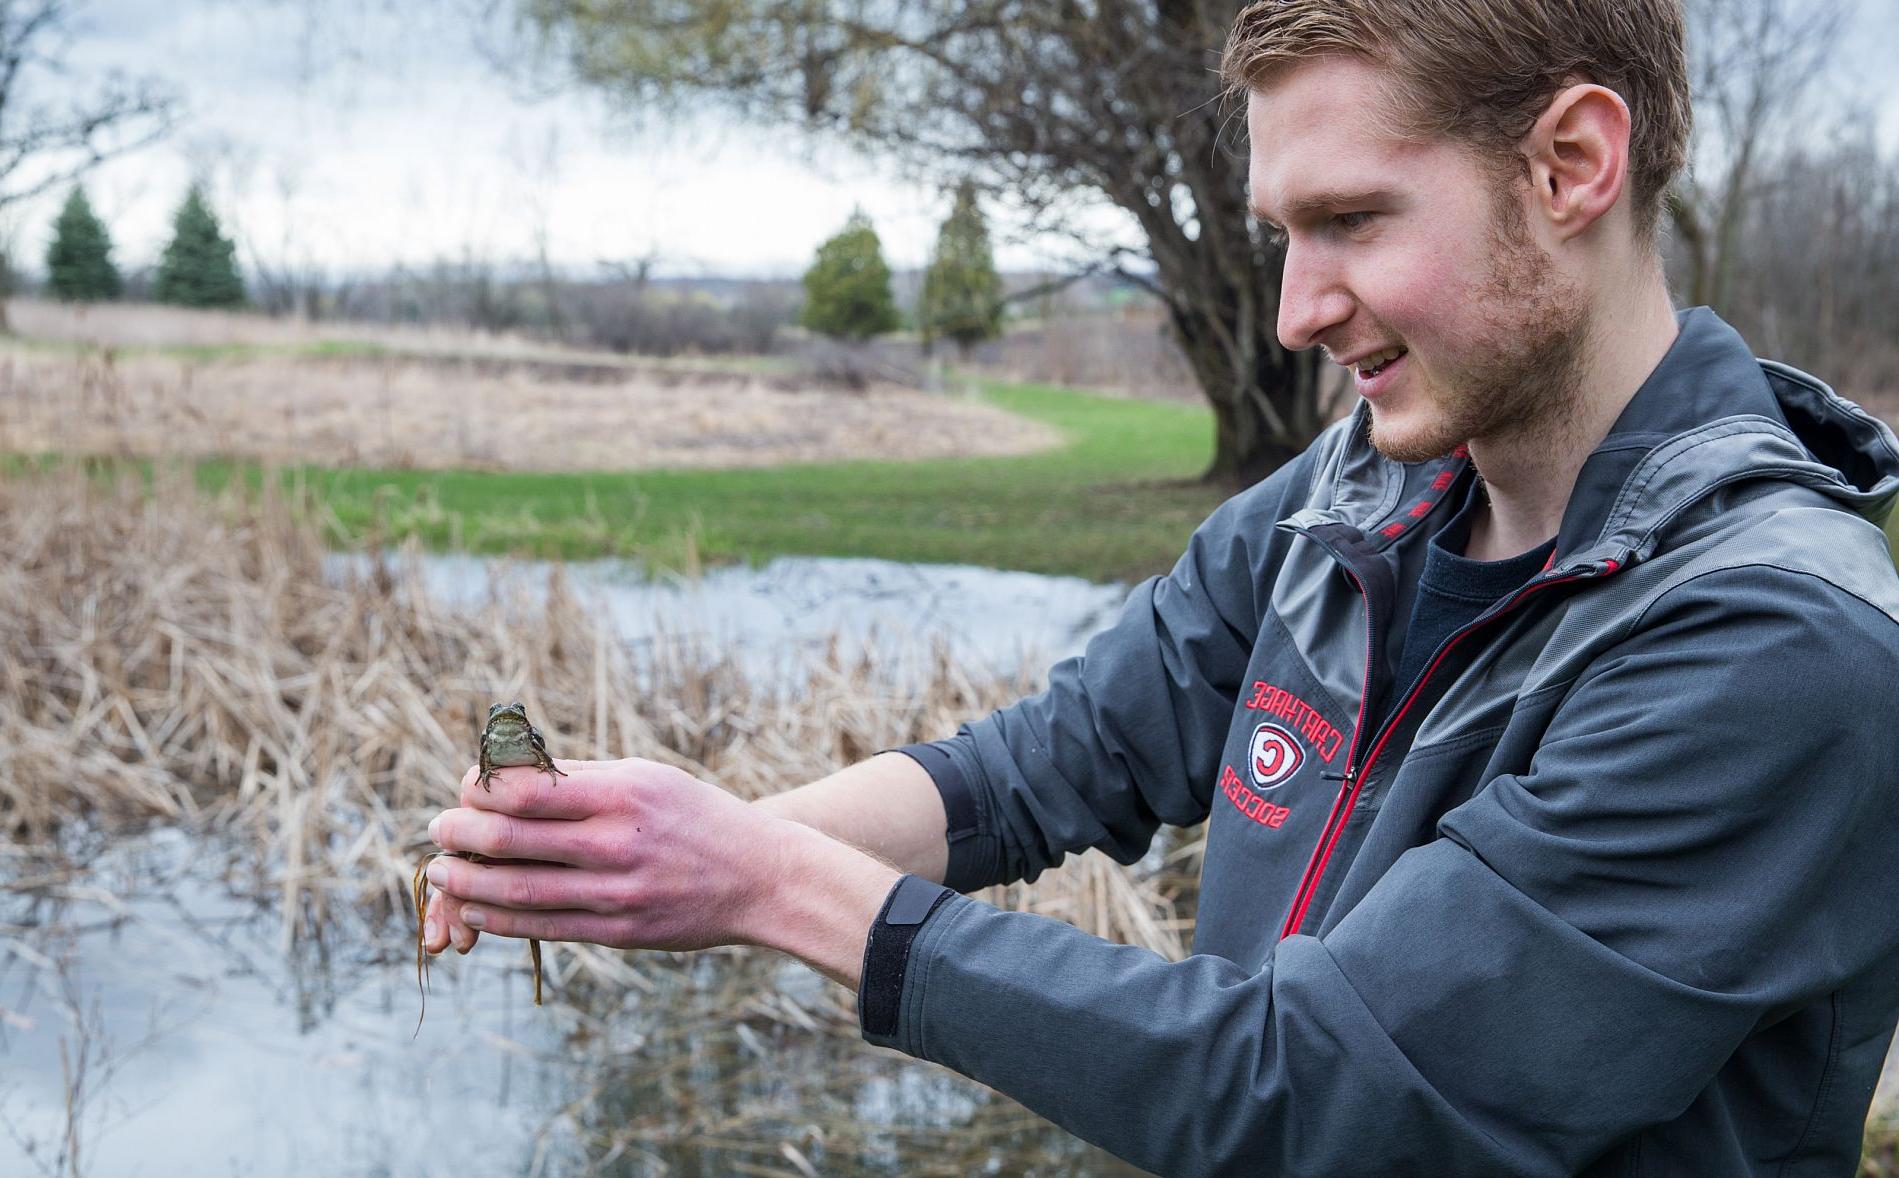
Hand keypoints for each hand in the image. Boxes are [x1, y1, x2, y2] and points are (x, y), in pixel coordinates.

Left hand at [421, 757, 790, 955]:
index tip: (464, 789)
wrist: (762, 877)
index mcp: (622, 794)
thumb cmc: (697, 817)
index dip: (479, 788)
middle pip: (511, 839)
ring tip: (440, 872)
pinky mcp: (620, 931)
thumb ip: (582, 778)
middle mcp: (616, 842)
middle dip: (460, 834)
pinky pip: (544, 927)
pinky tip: (476, 908)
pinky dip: (500, 919)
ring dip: (467, 883)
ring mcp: (617, 892)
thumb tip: (510, 771)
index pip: (526, 788)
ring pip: (518, 891)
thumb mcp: (648, 777)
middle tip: (437, 830)